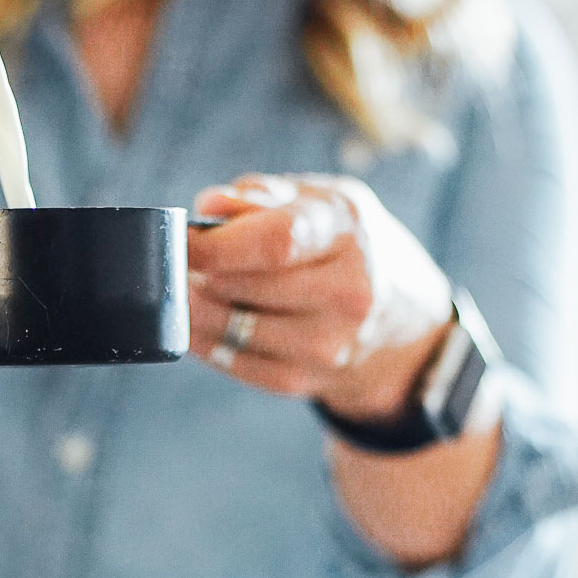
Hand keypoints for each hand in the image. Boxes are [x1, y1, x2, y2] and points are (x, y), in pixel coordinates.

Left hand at [188, 174, 454, 422]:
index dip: (216, 243)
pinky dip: (206, 341)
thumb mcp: (318, 200)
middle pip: (246, 286)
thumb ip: (261, 196)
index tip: (178, 238)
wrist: (399, 314)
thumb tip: (208, 207)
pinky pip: (236, 363)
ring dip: (196, 308)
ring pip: (234, 328)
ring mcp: (329, 344)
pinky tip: (198, 320)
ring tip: (188, 286)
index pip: (276, 242)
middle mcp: (348, 292)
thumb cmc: (341, 243)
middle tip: (178, 259)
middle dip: (198, 272)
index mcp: (347, 231)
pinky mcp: (305, 381)